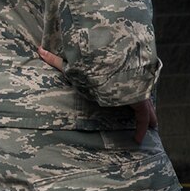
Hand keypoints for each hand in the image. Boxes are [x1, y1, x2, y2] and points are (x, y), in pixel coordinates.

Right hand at [40, 47, 158, 141]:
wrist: (111, 67)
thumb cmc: (94, 65)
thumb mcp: (72, 65)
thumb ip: (56, 60)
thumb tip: (38, 50)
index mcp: (116, 77)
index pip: (124, 82)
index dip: (126, 88)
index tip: (127, 93)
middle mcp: (128, 84)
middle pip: (139, 95)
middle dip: (143, 103)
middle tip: (145, 111)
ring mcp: (138, 92)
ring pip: (145, 107)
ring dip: (148, 116)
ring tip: (151, 127)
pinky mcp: (141, 102)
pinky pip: (143, 119)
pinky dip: (141, 129)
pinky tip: (138, 140)